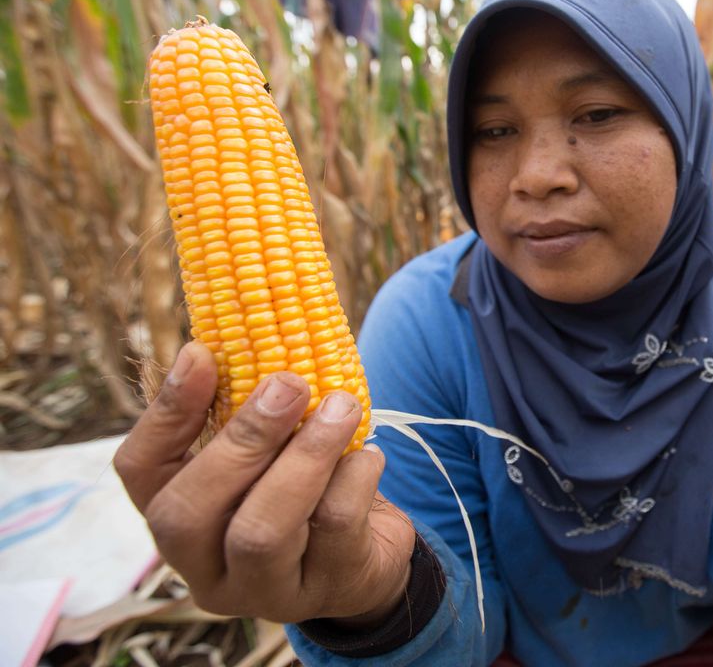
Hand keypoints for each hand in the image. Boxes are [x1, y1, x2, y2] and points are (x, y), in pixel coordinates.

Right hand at [115, 341, 415, 625]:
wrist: (369, 553)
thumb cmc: (306, 482)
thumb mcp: (271, 447)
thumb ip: (246, 406)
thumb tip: (240, 325)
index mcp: (176, 517)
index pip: (140, 469)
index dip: (165, 411)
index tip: (201, 353)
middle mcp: (204, 567)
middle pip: (187, 512)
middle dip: (242, 439)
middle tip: (290, 383)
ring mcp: (262, 591)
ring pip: (261, 531)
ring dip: (304, 457)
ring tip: (341, 407)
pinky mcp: (325, 591)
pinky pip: (333, 530)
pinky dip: (353, 479)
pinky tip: (367, 453)